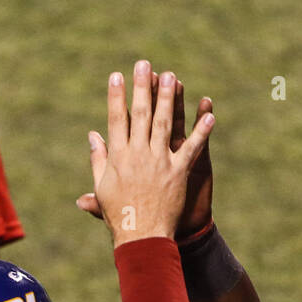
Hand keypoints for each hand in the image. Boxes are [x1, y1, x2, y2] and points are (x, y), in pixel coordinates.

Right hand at [85, 60, 214, 247]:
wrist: (141, 237)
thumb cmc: (118, 214)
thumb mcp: (102, 186)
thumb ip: (98, 159)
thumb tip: (93, 135)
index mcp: (118, 157)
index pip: (116, 119)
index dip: (116, 96)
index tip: (117, 75)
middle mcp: (138, 155)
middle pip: (141, 114)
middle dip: (142, 87)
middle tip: (145, 64)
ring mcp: (159, 162)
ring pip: (165, 123)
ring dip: (169, 98)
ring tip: (172, 76)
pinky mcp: (179, 172)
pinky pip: (192, 148)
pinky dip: (201, 131)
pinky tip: (209, 114)